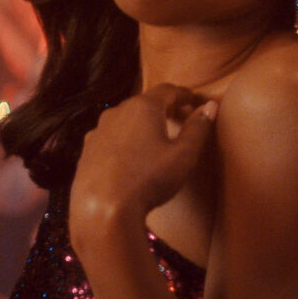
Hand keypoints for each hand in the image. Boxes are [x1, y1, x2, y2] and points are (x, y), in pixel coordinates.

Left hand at [69, 84, 216, 239]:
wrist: (102, 208)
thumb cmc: (149, 179)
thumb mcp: (183, 155)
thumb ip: (198, 129)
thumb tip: (210, 106)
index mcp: (143, 107)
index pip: (167, 90)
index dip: (183, 94)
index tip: (193, 100)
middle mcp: (117, 112)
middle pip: (144, 102)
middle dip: (162, 107)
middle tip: (177, 115)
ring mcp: (98, 131)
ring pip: (124, 120)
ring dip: (140, 124)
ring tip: (153, 137)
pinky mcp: (87, 150)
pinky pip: (110, 138)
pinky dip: (124, 140)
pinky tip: (128, 156)